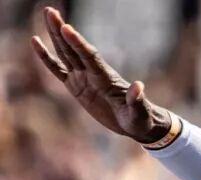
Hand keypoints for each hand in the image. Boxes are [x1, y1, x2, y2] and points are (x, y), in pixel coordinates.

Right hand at [30, 7, 170, 142]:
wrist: (137, 123)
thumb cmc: (141, 118)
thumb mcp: (139, 113)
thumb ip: (137, 100)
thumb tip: (139, 85)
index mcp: (106, 78)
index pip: (90, 57)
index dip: (78, 43)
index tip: (67, 28)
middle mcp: (93, 73)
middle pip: (74, 49)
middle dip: (62, 31)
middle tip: (50, 11)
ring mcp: (83, 78)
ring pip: (65, 53)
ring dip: (55, 35)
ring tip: (48, 15)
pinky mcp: (76, 86)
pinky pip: (58, 69)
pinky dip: (46, 57)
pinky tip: (36, 41)